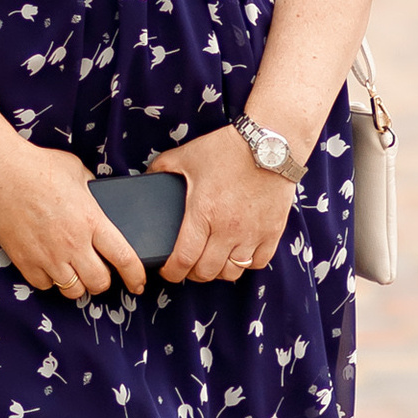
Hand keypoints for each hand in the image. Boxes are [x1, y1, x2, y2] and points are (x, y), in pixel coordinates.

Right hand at [0, 147, 147, 301]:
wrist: (0, 172)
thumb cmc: (38, 166)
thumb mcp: (77, 171)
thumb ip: (92, 190)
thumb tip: (98, 198)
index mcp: (92, 221)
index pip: (125, 259)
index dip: (136, 276)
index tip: (138, 283)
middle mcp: (73, 244)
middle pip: (99, 282)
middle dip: (103, 281)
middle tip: (98, 272)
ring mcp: (48, 256)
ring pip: (73, 290)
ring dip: (78, 284)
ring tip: (74, 271)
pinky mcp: (26, 261)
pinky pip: (45, 286)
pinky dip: (50, 280)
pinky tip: (49, 266)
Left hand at [154, 125, 295, 282]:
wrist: (270, 144)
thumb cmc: (226, 149)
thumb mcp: (187, 155)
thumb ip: (162, 167)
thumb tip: (145, 177)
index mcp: (203, 213)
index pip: (183, 259)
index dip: (172, 272)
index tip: (168, 270)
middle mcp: (228, 229)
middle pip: (207, 272)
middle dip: (193, 273)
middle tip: (188, 265)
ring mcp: (252, 234)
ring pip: (232, 272)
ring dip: (219, 271)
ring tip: (212, 260)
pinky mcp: (272, 232)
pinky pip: (257, 263)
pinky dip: (246, 263)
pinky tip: (237, 252)